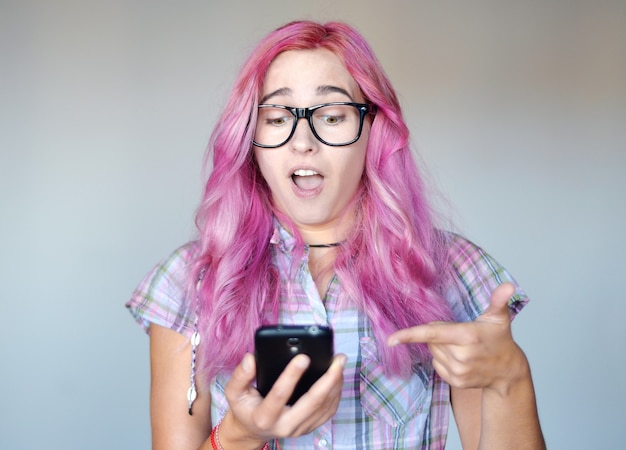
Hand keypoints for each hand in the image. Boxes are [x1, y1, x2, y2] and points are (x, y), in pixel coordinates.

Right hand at [219, 352, 346, 446]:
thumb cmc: (246, 407)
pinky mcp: (310, 427)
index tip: (303, 357)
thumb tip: (251, 358)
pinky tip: (337, 377)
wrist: (253, 429)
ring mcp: (300, 429)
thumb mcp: (234, 392)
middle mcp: (285, 426)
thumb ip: (240, 375)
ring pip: (325, 406)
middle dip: (329, 379)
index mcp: (265, 417)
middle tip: (337, 359)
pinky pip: (328, 411)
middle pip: (313, 402)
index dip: (292, 375)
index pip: (280, 395)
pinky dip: (336, 393)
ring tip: (339, 363)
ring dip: (336, 383)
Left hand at [387, 283, 528, 393]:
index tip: (390, 339)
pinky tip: (461, 359)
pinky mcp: (455, 382)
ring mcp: (457, 371)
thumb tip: (509, 285)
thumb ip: (499, 300)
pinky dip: (444, 360)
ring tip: (463, 347)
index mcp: (466, 336)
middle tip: (460, 334)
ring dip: (441, 347)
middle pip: (432, 340)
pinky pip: (437, 366)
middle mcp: (460, 356)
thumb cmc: (500, 340)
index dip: (409, 335)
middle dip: (440, 335)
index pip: (431, 334)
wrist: (508, 372)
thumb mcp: (499, 318)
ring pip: (433, 353)